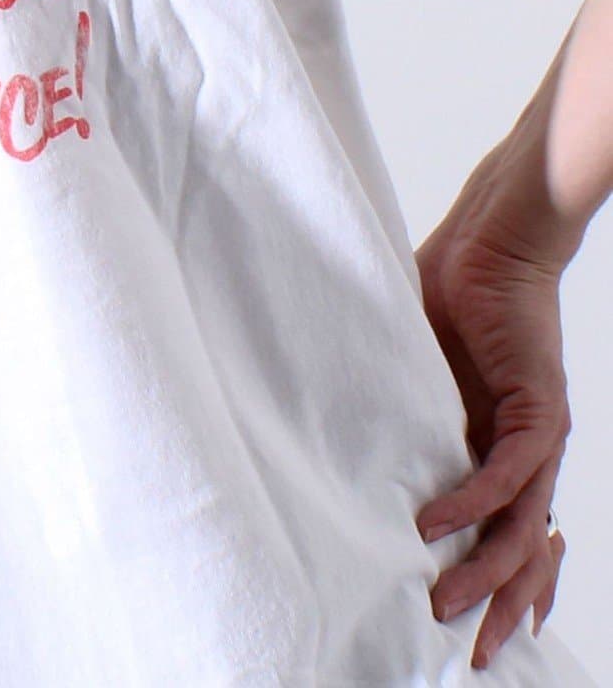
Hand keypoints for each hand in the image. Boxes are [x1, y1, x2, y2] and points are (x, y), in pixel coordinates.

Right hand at [413, 205, 570, 669]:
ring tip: (447, 604)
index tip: (476, 627)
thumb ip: (399, 405)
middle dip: (501, 605)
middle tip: (474, 656)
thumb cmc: (453, 288)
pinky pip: (507, 472)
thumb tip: (344, 430)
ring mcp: (538, 433)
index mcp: (496, 441)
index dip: (499, 581)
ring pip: (523, 526)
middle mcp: (527, 450)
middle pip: (523, 547)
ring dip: (488, 570)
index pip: (505, 529)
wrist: (495, 236)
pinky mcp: (538, 409)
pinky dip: (471, 502)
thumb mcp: (417, 366)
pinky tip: (437, 525)